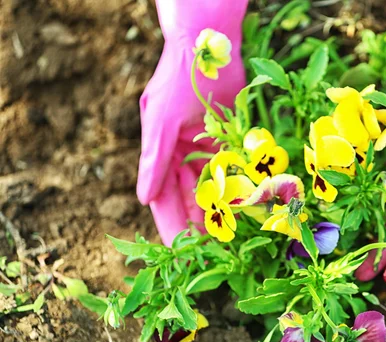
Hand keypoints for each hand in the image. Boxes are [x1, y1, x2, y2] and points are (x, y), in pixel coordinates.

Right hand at [137, 0, 247, 244]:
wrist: (211, 46)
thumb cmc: (179, 80)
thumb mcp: (161, 121)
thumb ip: (153, 160)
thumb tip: (142, 198)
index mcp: (160, 150)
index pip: (162, 195)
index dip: (169, 221)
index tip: (177, 247)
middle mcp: (182, 152)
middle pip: (188, 195)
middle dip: (196, 221)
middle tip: (206, 249)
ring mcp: (205, 147)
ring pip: (211, 187)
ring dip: (217, 210)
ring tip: (225, 236)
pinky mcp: (227, 140)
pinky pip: (230, 171)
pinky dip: (235, 188)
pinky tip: (241, 206)